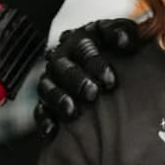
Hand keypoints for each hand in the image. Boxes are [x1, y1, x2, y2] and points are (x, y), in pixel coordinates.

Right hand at [33, 17, 142, 136]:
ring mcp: (52, 80)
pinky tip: (53, 130)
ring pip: (48, 87)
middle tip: (93, 93)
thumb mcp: (123, 38)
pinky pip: (40, 111)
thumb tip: (125, 42)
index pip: (83, 45)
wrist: (108, 79)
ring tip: (72, 112)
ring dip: (59, 98)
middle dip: (76, 80)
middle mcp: (63, 58)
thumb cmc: (118, 57)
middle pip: (63, 66)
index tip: (110, 79)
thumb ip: (124, 34)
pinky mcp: (46, 103)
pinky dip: (45, 120)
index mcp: (81, 40)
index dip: (94, 60)